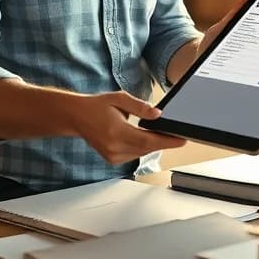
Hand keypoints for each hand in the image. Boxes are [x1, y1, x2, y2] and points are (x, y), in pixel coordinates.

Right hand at [68, 91, 185, 164]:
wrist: (77, 117)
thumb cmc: (97, 106)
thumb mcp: (119, 98)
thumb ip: (139, 107)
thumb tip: (157, 114)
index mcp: (116, 132)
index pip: (147, 141)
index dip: (167, 142)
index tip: (182, 140)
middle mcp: (114, 147)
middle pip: (147, 149)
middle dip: (164, 142)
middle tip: (177, 134)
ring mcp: (112, 156)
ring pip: (141, 153)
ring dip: (153, 145)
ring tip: (164, 135)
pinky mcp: (112, 159)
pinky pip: (134, 155)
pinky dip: (142, 148)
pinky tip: (146, 139)